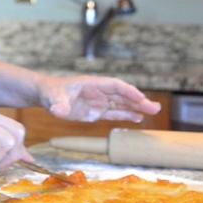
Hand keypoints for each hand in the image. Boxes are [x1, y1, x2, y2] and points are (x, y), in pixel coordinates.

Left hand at [37, 75, 161, 122]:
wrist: (47, 96)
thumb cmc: (51, 93)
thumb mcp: (53, 98)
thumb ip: (59, 104)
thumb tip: (59, 110)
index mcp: (93, 84)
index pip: (115, 86)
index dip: (128, 91)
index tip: (140, 97)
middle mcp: (99, 92)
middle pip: (123, 95)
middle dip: (139, 101)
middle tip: (155, 108)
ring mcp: (99, 102)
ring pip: (122, 104)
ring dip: (137, 108)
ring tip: (153, 112)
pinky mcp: (96, 112)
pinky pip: (114, 113)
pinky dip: (126, 115)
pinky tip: (138, 119)